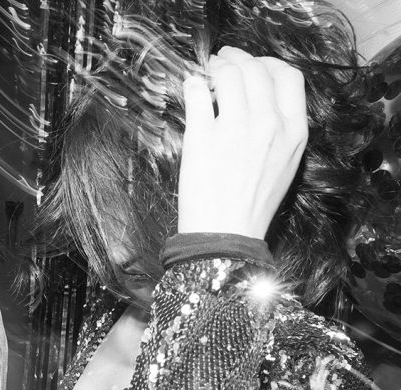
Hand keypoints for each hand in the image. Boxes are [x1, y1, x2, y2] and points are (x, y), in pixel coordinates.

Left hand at [178, 46, 307, 239]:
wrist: (226, 234)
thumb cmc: (252, 204)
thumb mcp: (284, 164)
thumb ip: (279, 129)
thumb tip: (257, 99)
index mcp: (294, 132)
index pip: (289, 77)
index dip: (268, 64)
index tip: (253, 65)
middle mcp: (268, 125)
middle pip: (257, 69)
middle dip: (238, 59)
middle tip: (223, 61)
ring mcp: (235, 128)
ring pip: (228, 74)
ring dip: (216, 66)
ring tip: (207, 72)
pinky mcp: (202, 135)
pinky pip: (197, 92)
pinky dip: (193, 83)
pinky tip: (192, 88)